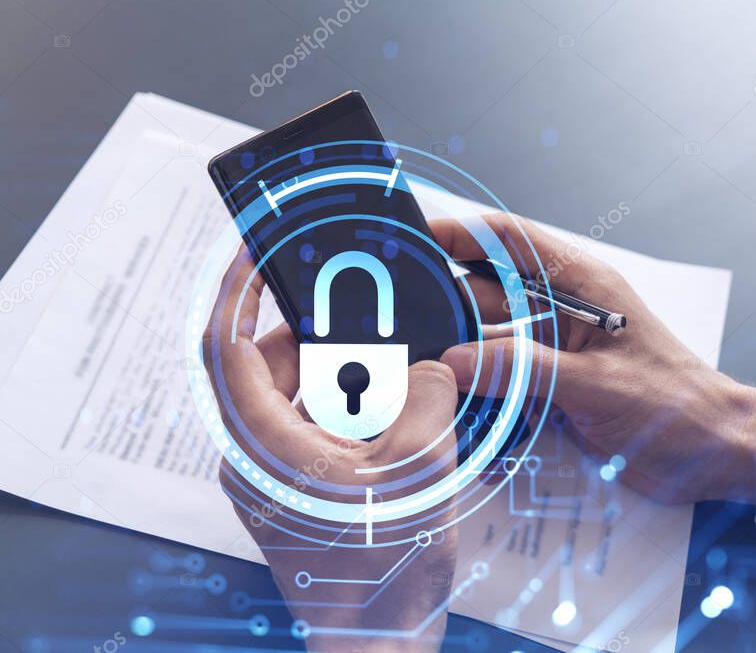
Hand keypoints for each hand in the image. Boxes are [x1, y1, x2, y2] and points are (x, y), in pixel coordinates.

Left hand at [204, 249, 458, 652]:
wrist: (377, 642)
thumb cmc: (384, 571)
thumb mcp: (420, 466)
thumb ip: (425, 395)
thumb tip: (425, 368)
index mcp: (263, 445)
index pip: (225, 345)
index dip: (236, 287)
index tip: (255, 248)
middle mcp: (253, 457)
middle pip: (270, 367)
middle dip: (320, 340)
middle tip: (366, 323)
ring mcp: (271, 477)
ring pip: (296, 399)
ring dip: (342, 382)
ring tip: (391, 384)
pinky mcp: (294, 491)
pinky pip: (314, 429)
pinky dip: (348, 414)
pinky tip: (392, 420)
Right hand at [432, 214, 755, 504]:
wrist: (720, 454)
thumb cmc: (678, 407)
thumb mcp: (598, 386)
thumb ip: (525, 370)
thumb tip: (456, 361)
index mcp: (581, 287)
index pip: (508, 241)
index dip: (459, 234)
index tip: (412, 241)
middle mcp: (564, 312)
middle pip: (488, 294)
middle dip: (446, 309)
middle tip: (400, 330)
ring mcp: (558, 351)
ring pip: (491, 342)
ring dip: (462, 360)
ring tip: (422, 376)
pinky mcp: (556, 389)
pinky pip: (506, 383)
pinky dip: (484, 396)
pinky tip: (462, 415)